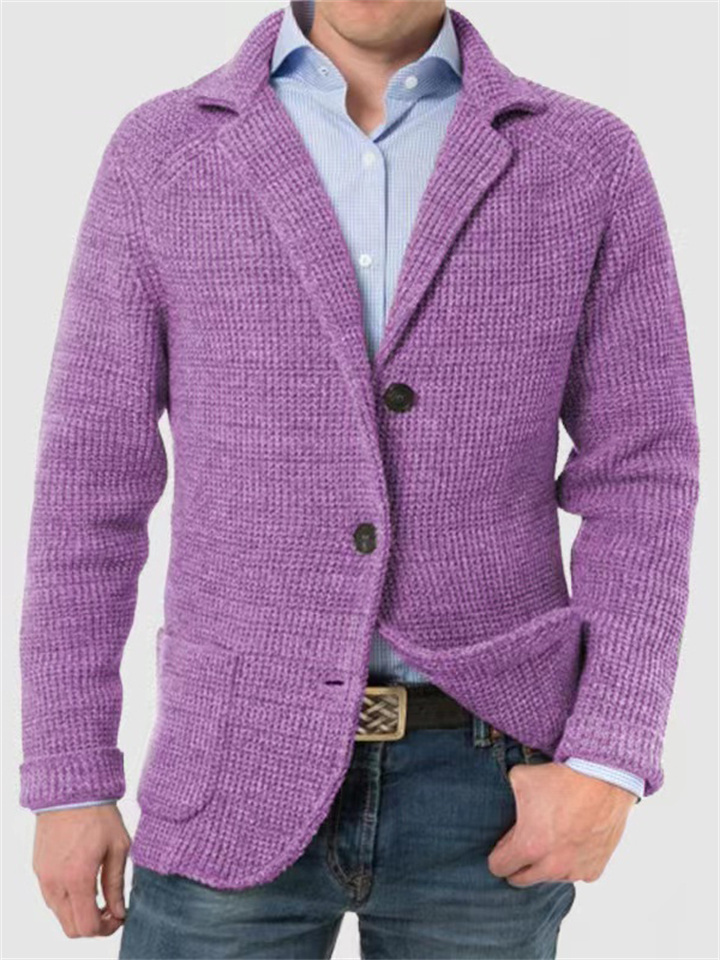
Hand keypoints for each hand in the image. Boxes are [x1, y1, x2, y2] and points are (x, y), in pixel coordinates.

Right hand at [33, 803, 129, 937]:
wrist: (71, 789)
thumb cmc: (98, 814)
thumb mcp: (118, 847)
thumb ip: (116, 884)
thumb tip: (119, 912)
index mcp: (78, 878)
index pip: (87, 926)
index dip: (106, 929)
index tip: (118, 917)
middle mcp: (55, 882)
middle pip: (71, 927)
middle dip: (92, 925)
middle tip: (110, 909)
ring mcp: (43, 876)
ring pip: (59, 914)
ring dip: (78, 913)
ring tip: (98, 894)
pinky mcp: (38, 868)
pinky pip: (51, 897)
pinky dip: (67, 900)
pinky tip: (83, 882)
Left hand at [488, 762, 635, 885]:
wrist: (603, 777)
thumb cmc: (562, 778)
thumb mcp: (520, 778)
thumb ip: (506, 797)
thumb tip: (502, 799)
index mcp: (528, 846)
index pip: (499, 867)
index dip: (498, 854)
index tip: (504, 844)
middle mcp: (552, 865)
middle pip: (521, 879)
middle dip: (517, 864)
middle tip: (524, 841)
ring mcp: (575, 870)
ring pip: (549, 877)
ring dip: (545, 863)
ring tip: (551, 836)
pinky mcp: (594, 869)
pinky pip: (575, 873)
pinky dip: (571, 862)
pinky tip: (572, 841)